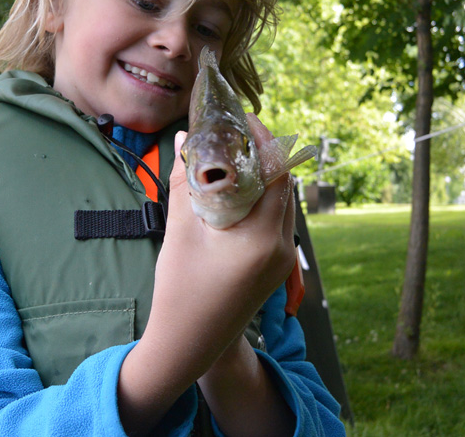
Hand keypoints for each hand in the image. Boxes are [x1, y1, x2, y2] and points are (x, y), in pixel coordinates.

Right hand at [117, 114, 296, 433]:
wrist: (190, 345)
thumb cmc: (180, 291)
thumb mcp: (180, 232)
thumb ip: (186, 181)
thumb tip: (185, 138)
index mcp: (263, 239)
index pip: (277, 174)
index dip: (264, 140)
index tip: (243, 118)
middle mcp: (282, 248)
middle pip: (284, 186)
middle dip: (263, 155)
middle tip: (234, 133)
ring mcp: (282, 260)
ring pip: (282, 204)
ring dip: (264, 177)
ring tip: (234, 157)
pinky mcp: (276, 268)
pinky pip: (277, 222)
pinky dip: (261, 200)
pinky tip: (236, 192)